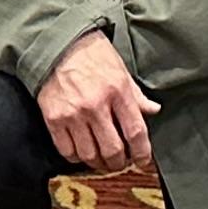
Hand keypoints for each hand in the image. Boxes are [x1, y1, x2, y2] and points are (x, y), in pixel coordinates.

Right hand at [36, 29, 158, 167]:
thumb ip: (137, 95)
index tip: (143, 161)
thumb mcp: (121, 70)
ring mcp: (73, 114)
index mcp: (117, 91)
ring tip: (103, 161)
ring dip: (99, 163)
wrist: (58, 44)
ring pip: (90, 155)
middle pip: (113, 149)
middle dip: (120, 163)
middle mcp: (95, 105)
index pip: (135, 131)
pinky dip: (77, 158)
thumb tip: (153, 110)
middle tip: (121, 162)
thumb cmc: (92, 55)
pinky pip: (67, 151)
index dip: (142, 152)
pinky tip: (82, 153)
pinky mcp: (53, 119)